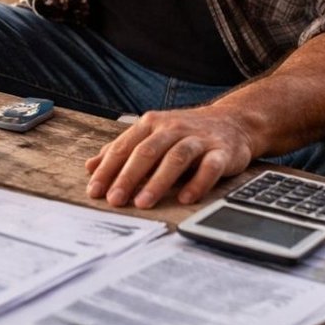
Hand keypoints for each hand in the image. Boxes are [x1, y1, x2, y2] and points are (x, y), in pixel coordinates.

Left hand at [83, 106, 262, 208]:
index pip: (125, 147)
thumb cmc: (185, 133)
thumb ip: (123, 150)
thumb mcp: (151, 135)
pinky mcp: (222, 152)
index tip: (94, 191)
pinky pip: (209, 167)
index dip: (108, 169)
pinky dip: (197, 183)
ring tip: (143, 203)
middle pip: (147, 152)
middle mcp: (173, 128)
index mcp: (152, 124)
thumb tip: (90, 166)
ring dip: (157, 182)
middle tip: (115, 200)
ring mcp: (198, 139)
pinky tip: (184, 198)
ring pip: (175, 158)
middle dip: (128, 177)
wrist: (233, 121)